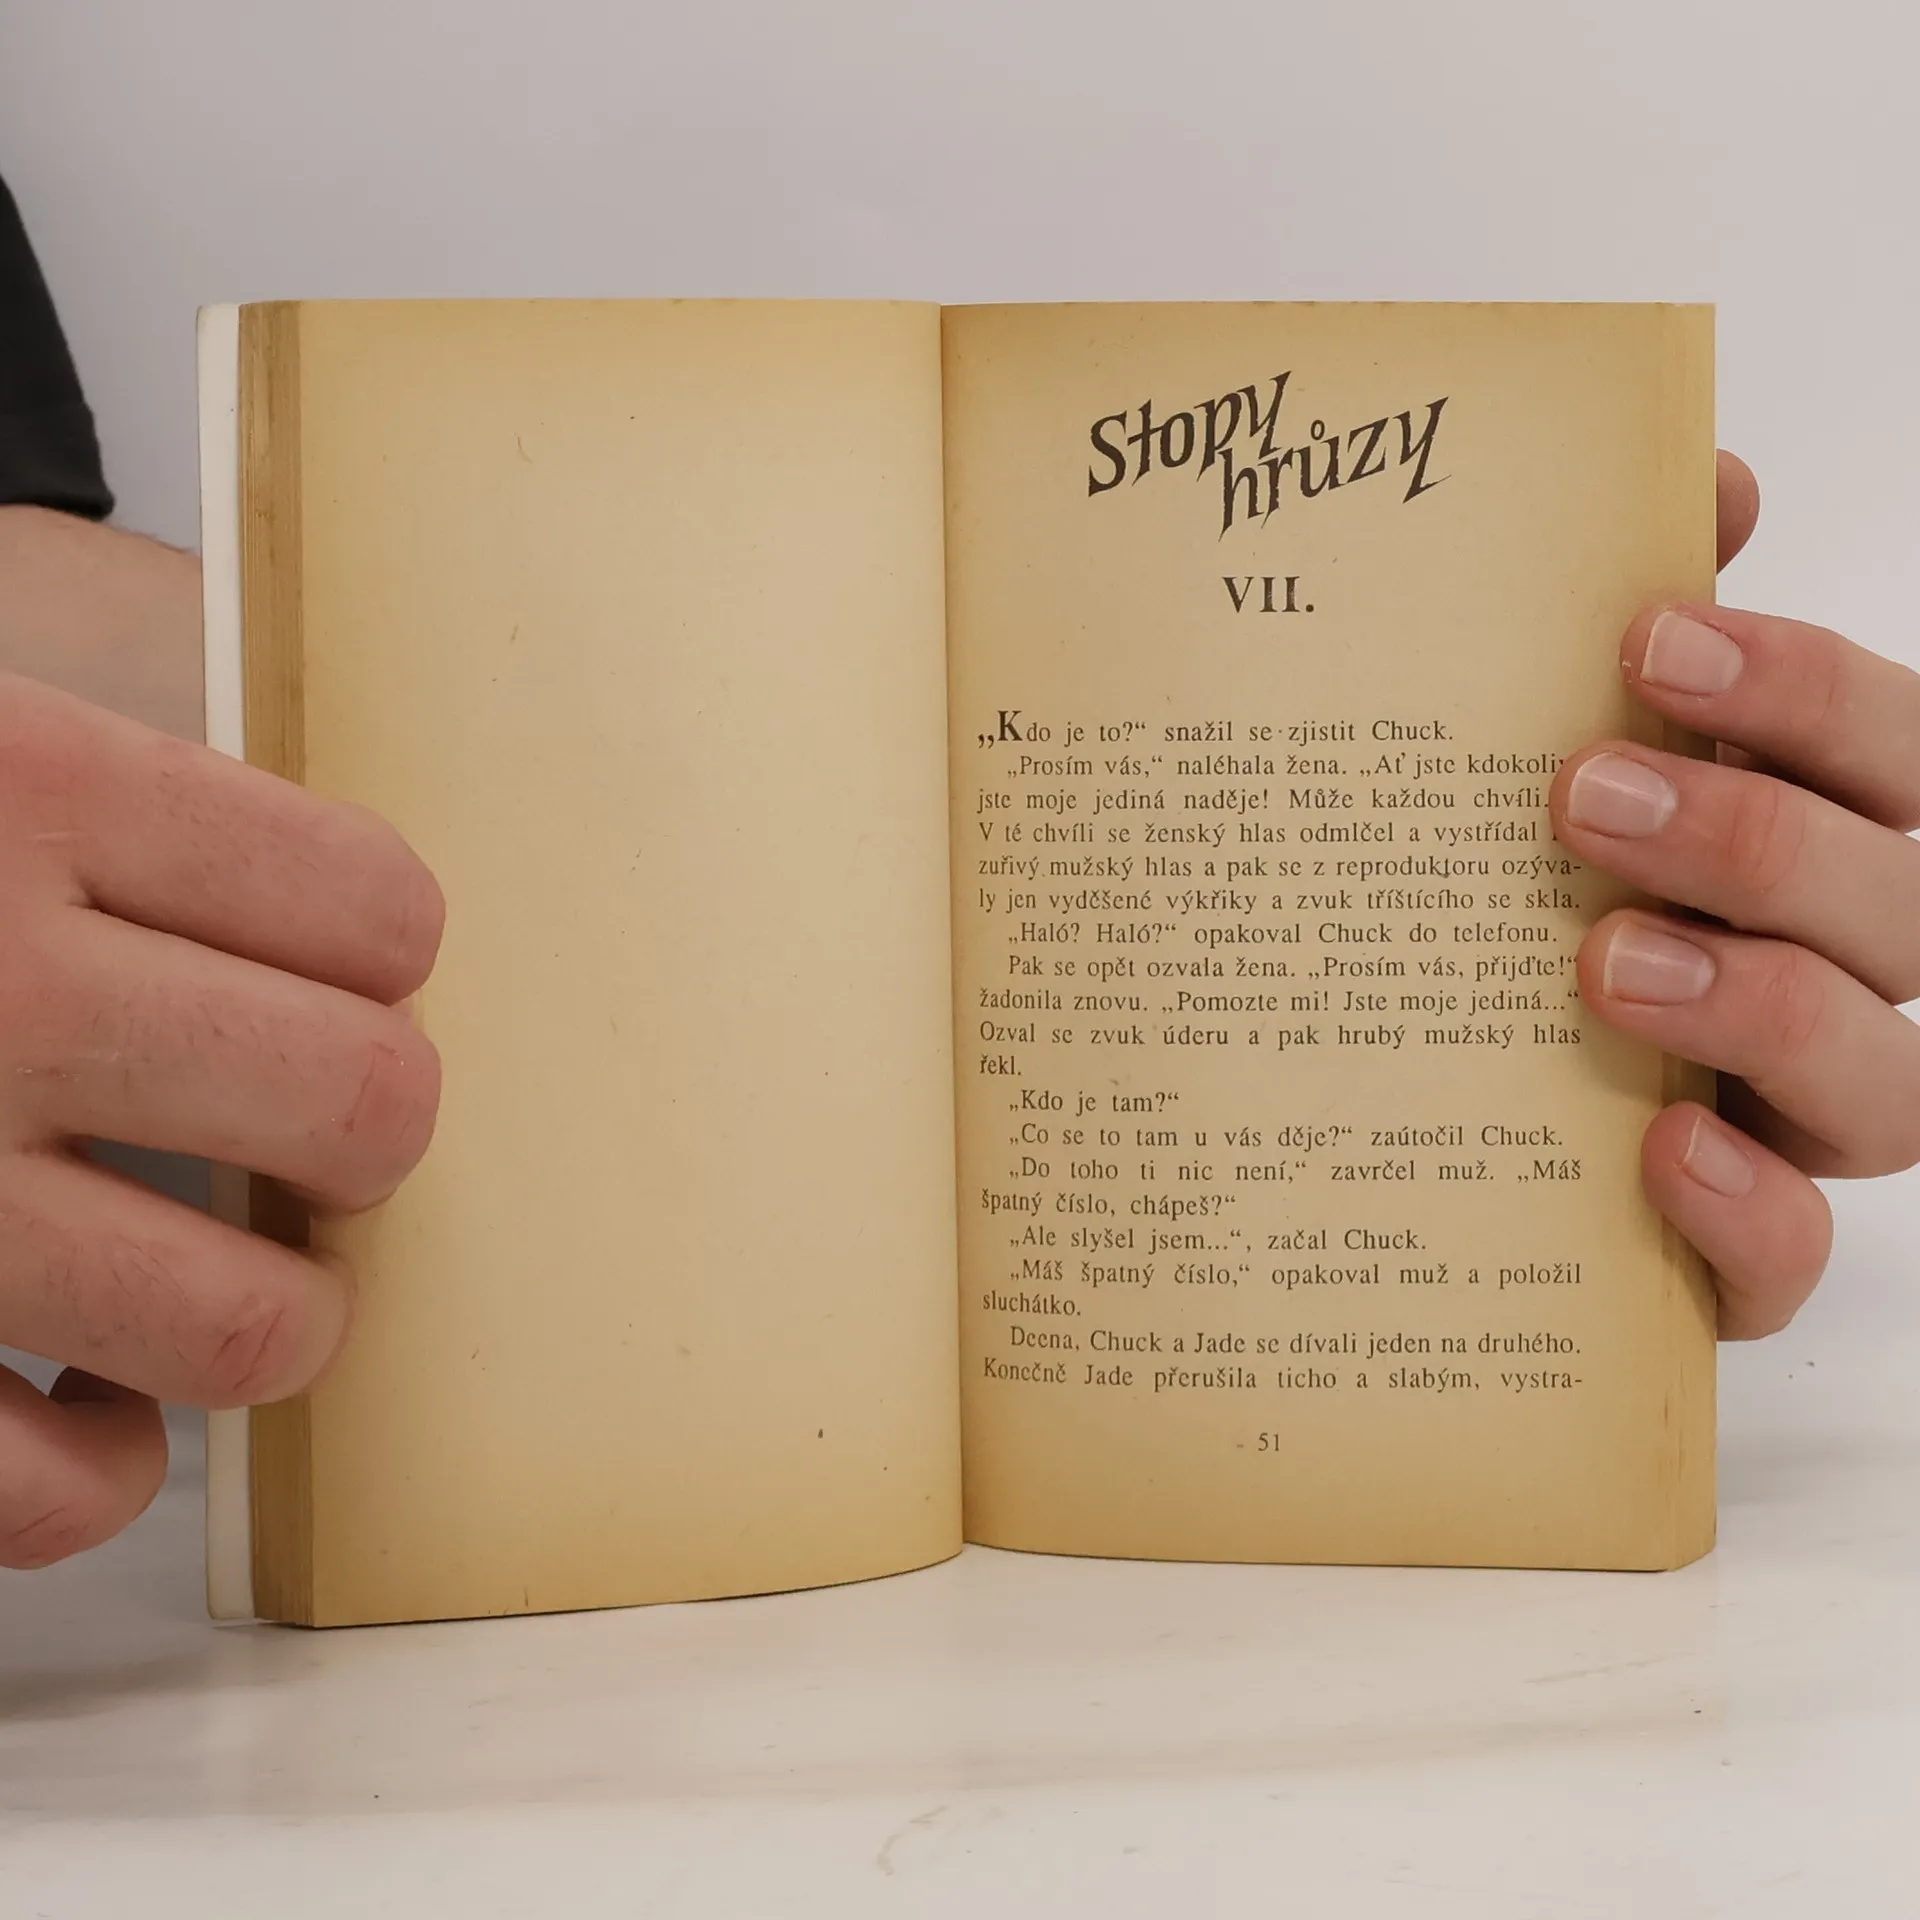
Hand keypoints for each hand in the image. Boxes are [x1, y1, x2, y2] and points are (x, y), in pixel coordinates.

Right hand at [0, 673, 441, 1567]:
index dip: (380, 955)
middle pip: (362, 1108)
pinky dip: (89, 1465)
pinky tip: (66, 1396)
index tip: (345, 978)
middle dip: (360, 1137)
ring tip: (224, 1280)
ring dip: (272, 1317)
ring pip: (250, 1323)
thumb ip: (91, 810)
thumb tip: (331, 931)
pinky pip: (46, 1489)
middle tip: (304, 1136)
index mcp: (22, 786)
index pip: (373, 906)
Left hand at [1551, 452, 1912, 1337]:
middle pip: (1900, 906)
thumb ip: (1644, 637)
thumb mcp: (1563, 764)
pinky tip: (1661, 1154)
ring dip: (1762, 1009)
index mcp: (1819, 842)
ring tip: (1606, 964)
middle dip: (1758, 838)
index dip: (1801, 689)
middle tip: (1586, 792)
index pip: (1888, 752)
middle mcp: (1839, 978)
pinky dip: (1752, 1216)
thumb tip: (1705, 474)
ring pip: (1882, 1084)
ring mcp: (1797, 1124)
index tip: (1648, 636)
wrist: (1427, 1114)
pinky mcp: (1738, 1254)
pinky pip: (1797, 1258)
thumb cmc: (1529, 907)